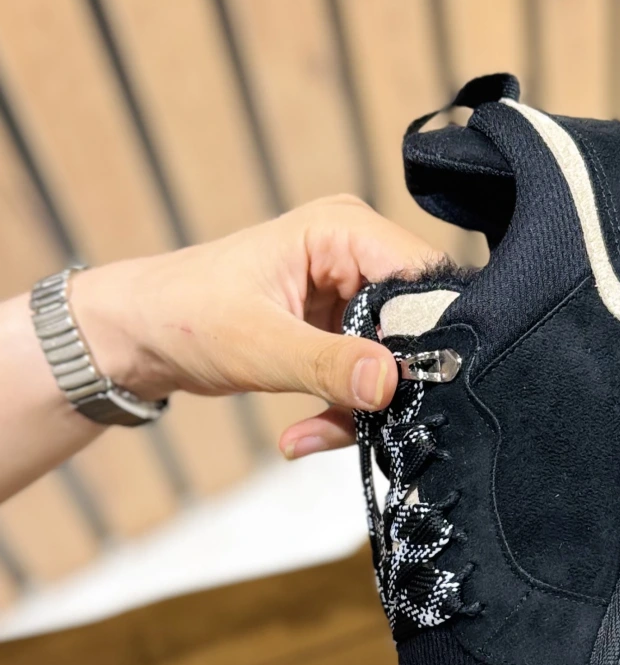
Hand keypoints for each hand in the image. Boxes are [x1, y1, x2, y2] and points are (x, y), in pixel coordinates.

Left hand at [72, 195, 441, 455]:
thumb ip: (328, 364)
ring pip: (395, 358)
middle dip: (394, 380)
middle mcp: (357, 253)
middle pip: (417, 321)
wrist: (140, 335)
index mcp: (343, 230)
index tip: (424, 389)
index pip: (423, 275)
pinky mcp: (341, 329)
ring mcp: (351, 292)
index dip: (434, 332)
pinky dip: (343, 411)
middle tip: (371, 423)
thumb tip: (390, 382)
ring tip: (311, 435)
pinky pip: (367, 376)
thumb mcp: (258, 344)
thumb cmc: (184, 316)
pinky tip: (302, 434)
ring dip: (362, 406)